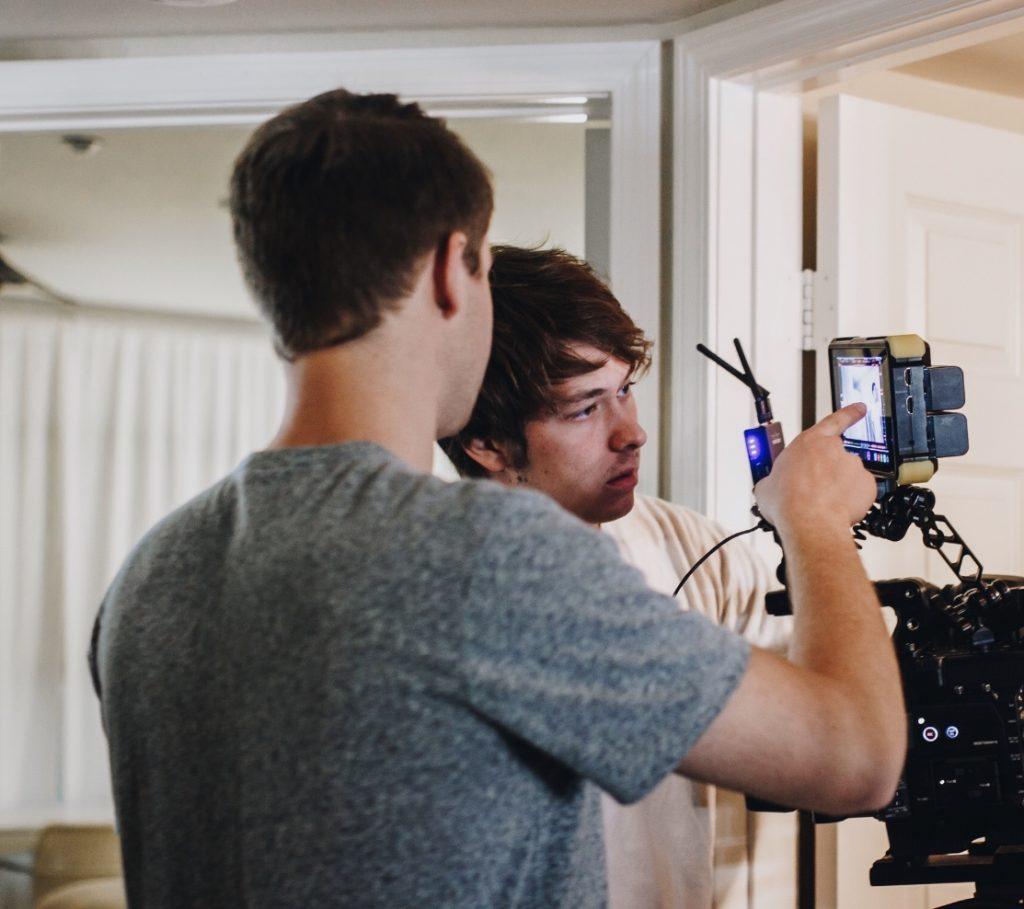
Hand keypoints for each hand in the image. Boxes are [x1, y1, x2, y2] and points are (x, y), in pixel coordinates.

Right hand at [754, 403, 875, 533]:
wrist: (808, 522)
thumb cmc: (787, 501)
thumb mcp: (766, 485)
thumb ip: (774, 477)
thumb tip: (771, 485)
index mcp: (809, 442)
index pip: (834, 420)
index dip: (849, 413)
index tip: (860, 408)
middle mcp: (834, 450)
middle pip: (836, 458)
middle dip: (828, 473)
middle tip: (814, 491)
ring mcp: (853, 466)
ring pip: (848, 477)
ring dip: (839, 488)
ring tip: (821, 504)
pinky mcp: (867, 485)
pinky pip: (861, 492)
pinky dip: (852, 500)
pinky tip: (836, 509)